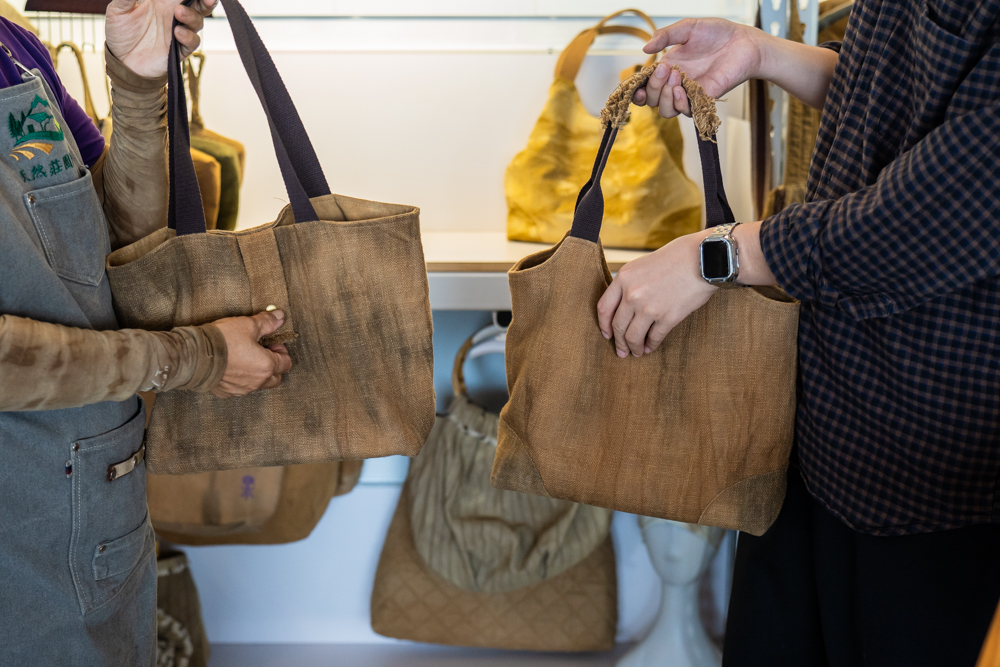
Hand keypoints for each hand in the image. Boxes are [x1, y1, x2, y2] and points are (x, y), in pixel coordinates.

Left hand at [106, 0, 217, 78]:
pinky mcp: (179, 50)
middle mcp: (174, 16)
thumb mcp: (118, 10)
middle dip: (205, 0)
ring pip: (197, 21)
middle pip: (198, 4)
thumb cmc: (120, 33)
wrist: (121, 61)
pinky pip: (192, 42)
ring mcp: (178, 32)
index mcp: (163, 2)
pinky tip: (177, 32)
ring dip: (192, 15)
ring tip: (179, 12)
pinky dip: (188, 36)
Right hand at [209, 310, 292, 398]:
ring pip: (258, 385)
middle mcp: (257, 382)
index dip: (282, 351)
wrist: (193, 357)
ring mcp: (241, 389)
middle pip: (275, 378)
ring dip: (257, 373)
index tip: (271, 343)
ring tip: (245, 358)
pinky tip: (231, 367)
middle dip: (273, 366)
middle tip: (261, 351)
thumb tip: (280, 317)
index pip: (286, 364)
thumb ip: (267, 322)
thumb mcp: (248, 325)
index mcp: (266, 366)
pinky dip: (240, 379)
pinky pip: (240, 388)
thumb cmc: (223, 341)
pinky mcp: (226, 393)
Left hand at [597, 231, 716, 357]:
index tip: (607, 334)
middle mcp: (632, 294)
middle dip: (619, 343)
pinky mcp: (667, 318)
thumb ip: (631, 283)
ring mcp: (649, 307)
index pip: (604, 308)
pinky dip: (651, 345)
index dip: (604, 325)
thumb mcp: (643, 264)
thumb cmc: (677, 257)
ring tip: (637, 352)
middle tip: (621, 352)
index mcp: (624, 278)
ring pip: (633, 337)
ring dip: (634, 348)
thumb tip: (623, 305)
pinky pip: (654, 338)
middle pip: (618, 327)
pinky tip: (651, 347)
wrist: (703, 259)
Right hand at [634, 18, 764, 117]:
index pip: (645, 87)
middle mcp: (675, 84)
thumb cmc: (717, 33)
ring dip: (664, 96)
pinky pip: (685, 112)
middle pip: (651, 100)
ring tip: (675, 76)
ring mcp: (689, 94)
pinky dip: (679, 103)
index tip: (635, 86)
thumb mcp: (687, 28)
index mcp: (667, 68)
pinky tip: (681, 88)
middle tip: (665, 69)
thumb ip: (665, 36)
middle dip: (652, 87)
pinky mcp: (703, 100)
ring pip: (665, 110)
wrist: (743, 42)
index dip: (636, 91)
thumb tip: (645, 49)